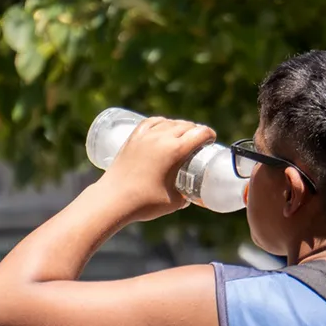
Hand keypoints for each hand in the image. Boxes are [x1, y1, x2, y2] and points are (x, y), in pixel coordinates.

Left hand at [101, 117, 216, 221]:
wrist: (113, 199)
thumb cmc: (144, 203)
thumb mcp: (174, 202)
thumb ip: (185, 195)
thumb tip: (189, 194)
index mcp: (176, 150)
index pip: (199, 133)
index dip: (209, 135)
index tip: (212, 140)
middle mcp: (161, 138)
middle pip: (185, 125)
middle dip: (196, 130)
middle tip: (199, 141)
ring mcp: (145, 136)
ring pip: (169, 122)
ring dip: (180, 126)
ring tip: (183, 134)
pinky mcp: (133, 139)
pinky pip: (151, 122)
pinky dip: (161, 123)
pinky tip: (163, 126)